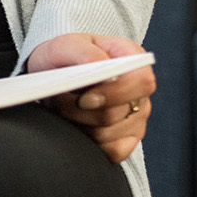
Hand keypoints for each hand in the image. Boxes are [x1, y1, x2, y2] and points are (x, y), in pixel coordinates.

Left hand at [26, 33, 154, 162]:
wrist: (54, 75)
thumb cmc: (64, 57)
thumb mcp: (67, 44)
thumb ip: (86, 52)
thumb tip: (102, 65)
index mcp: (133, 60)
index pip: (142, 81)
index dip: (115, 93)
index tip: (83, 98)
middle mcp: (140, 91)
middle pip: (119, 113)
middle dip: (81, 111)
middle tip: (59, 100)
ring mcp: (136, 117)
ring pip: (109, 134)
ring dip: (77, 123)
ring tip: (62, 108)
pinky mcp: (127, 139)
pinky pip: (112, 151)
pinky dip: (87, 142)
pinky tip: (75, 125)